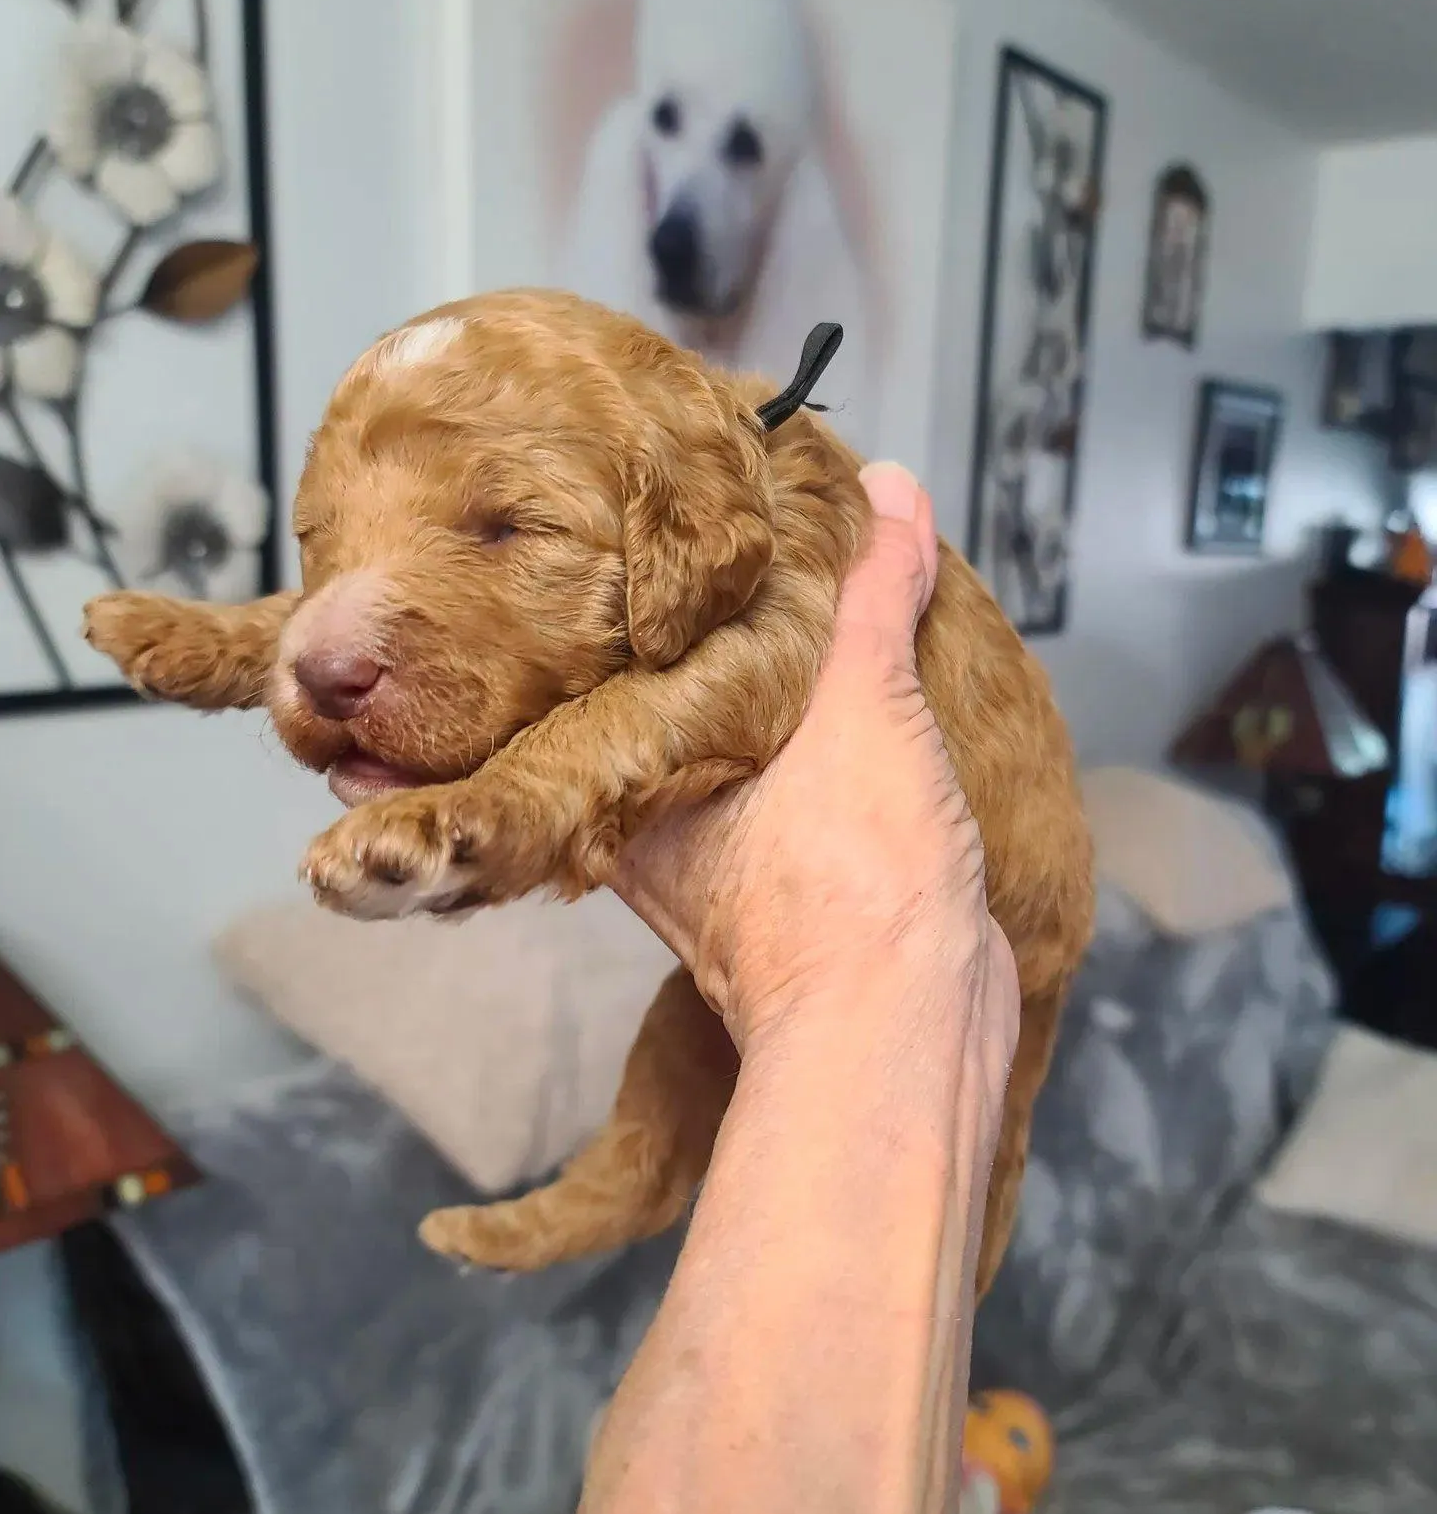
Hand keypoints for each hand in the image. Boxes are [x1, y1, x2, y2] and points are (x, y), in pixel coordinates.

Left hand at [613, 462, 1018, 1056]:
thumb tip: (893, 490)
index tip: (644, 542)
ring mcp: (737, 863)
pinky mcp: (811, 887)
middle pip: (682, 709)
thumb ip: (869, 594)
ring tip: (814, 605)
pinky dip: (835, 747)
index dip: (620, 609)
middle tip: (733, 552)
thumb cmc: (845, 878)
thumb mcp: (859, 702)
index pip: (603, 677)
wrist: (910, 1023)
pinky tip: (868, 698)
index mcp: (637, 783)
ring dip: (785, 698)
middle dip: (713, 643)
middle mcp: (667, 827)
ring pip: (753, 753)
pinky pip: (811, 791)